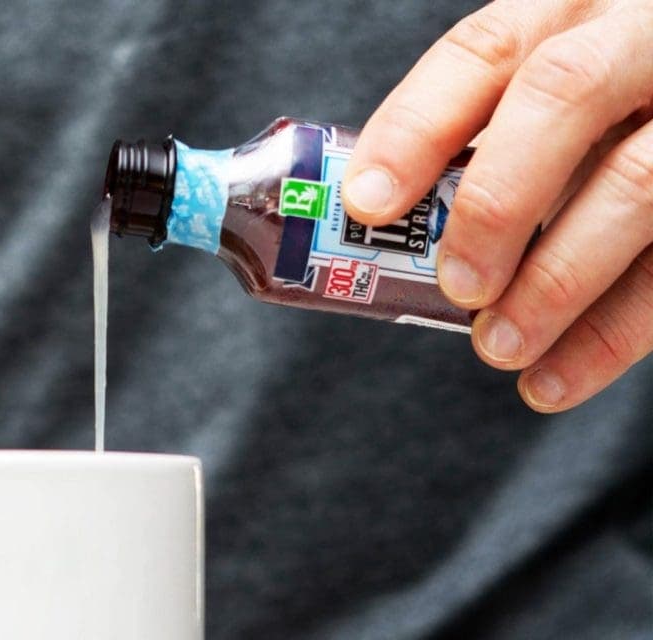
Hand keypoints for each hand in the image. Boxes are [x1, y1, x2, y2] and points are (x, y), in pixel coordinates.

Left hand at [343, 0, 652, 411]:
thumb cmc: (606, 115)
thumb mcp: (547, 97)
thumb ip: (485, 138)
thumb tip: (382, 226)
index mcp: (572, 10)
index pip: (483, 51)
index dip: (416, 126)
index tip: (366, 203)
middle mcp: (641, 37)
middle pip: (563, 94)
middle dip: (496, 199)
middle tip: (457, 287)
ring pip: (639, 184)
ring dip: (557, 282)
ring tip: (497, 349)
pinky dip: (616, 334)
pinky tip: (554, 382)